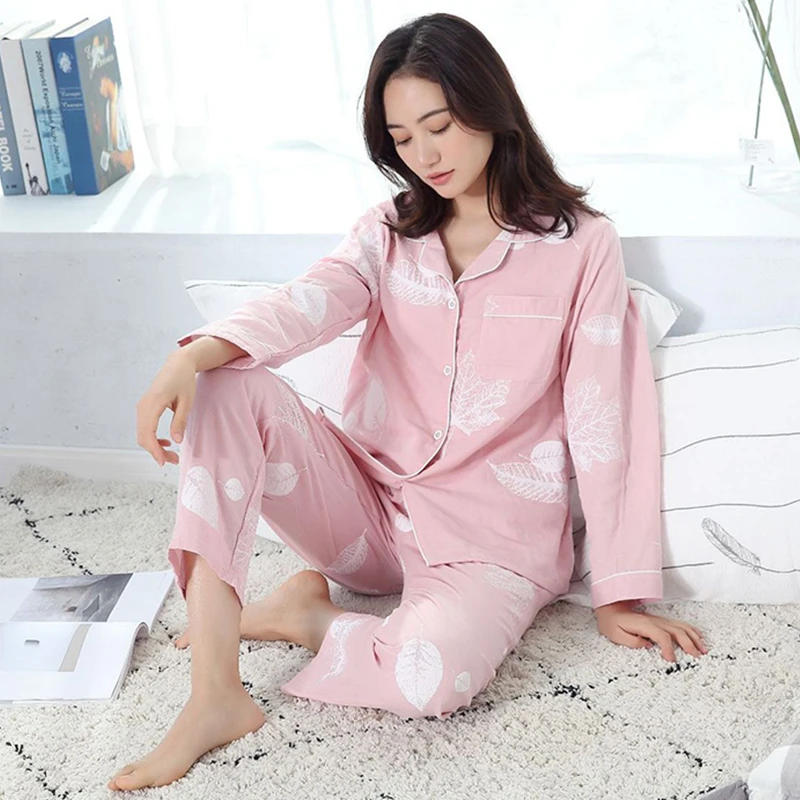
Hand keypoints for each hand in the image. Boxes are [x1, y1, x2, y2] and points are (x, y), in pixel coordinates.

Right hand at [136, 350, 197, 466]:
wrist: (178, 364)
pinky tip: (166, 443)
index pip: (148, 433)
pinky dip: (152, 438)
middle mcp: (143, 405)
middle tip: (174, 460)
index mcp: (154, 402)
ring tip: (172, 454)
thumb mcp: (187, 401)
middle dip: (156, 452)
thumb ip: (180, 421)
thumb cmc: (184, 379)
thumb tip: (177, 441)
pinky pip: (144, 427)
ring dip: (154, 446)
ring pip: (142, 434)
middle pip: (143, 436)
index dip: (154, 450)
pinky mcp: (144, 407)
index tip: (163, 462)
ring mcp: (142, 406)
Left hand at [594, 601, 708, 661]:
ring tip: (703, 650)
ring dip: (694, 637)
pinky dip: (691, 631)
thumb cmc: (612, 623)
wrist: (611, 610)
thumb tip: (647, 646)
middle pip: (676, 631)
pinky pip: (679, 624)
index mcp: (644, 625)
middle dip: (688, 644)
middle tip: (696, 658)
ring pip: (681, 626)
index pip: (662, 636)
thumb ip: (631, 641)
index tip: (671, 660)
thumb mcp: (616, 634)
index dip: (668, 648)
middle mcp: (655, 621)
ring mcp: (659, 620)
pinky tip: (698, 637)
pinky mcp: (661, 621)